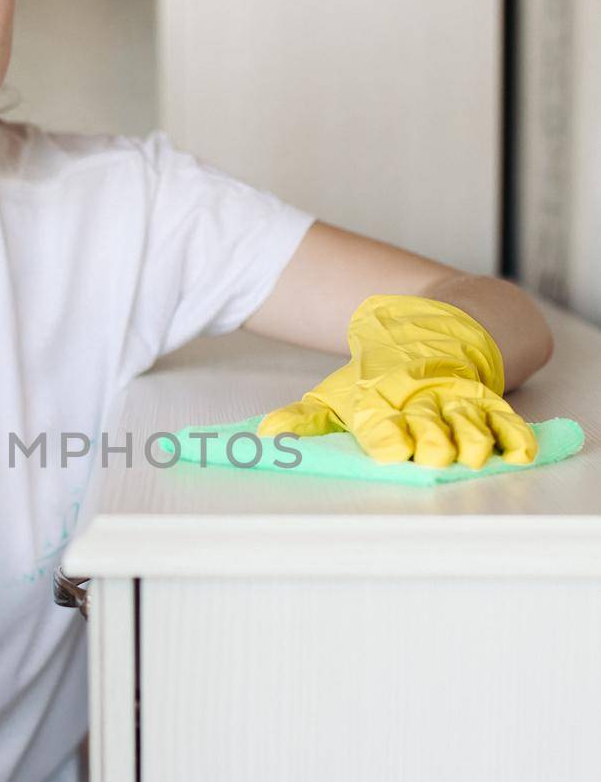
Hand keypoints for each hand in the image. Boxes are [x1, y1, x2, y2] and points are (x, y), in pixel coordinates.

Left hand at [256, 294, 537, 469]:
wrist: (437, 325)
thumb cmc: (385, 374)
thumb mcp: (342, 394)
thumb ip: (307, 420)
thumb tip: (266, 435)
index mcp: (384, 400)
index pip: (385, 423)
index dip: (388, 436)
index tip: (391, 449)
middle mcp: (423, 400)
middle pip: (430, 426)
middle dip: (432, 441)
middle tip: (431, 455)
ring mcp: (459, 399)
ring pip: (470, 423)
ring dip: (471, 440)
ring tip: (470, 455)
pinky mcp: (489, 399)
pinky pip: (506, 420)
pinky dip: (514, 437)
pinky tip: (515, 454)